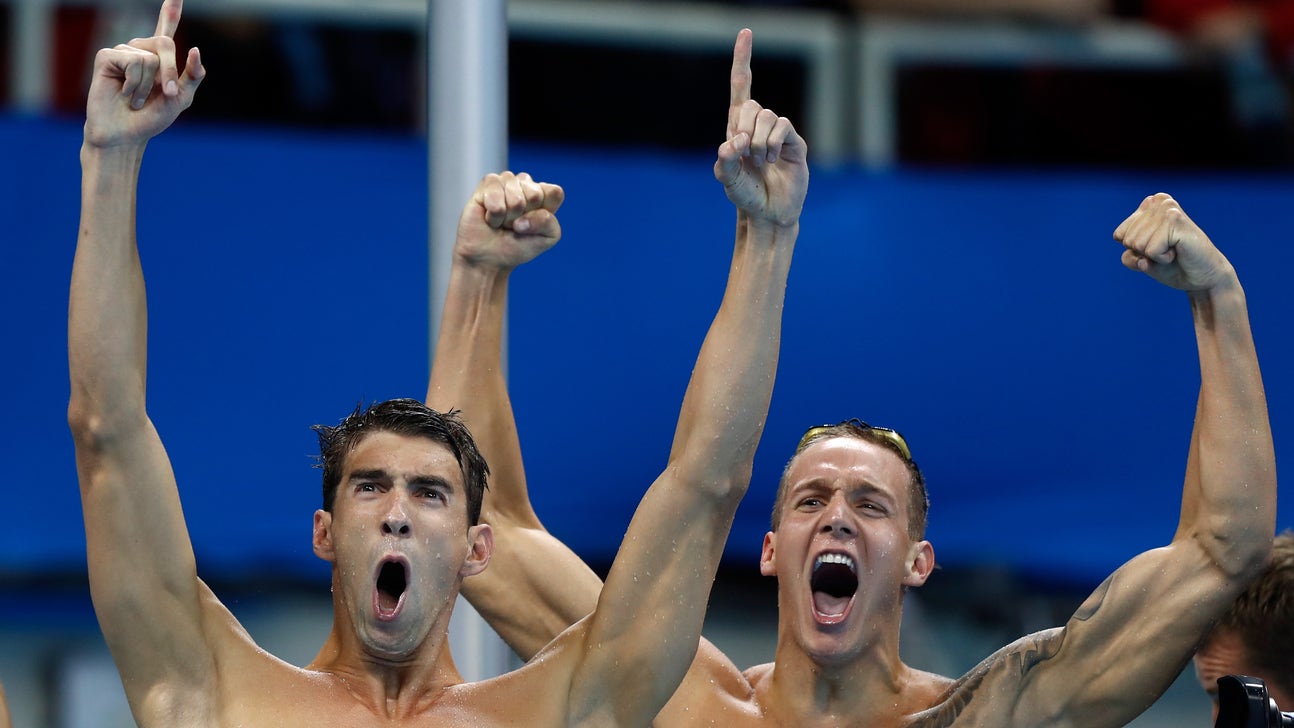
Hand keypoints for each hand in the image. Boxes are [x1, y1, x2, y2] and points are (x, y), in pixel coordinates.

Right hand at [84, 0, 203, 149]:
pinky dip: (135, 84)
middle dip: (170, 72)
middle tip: (166, 95)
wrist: (126, 135)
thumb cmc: (151, 118)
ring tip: (137, 98)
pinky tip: (125, 94)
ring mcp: (122, 52)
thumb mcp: (181, 98)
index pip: (166, 28)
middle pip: (165, 43)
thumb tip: (195, 50)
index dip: (170, 11)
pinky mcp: (106, 57)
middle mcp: (140, 50)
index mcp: (159, 58)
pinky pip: (133, 62)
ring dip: (149, 85)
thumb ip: (192, 76)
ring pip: (150, 57)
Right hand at [454, 172, 564, 270]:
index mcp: (545, 194)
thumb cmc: (518, 246)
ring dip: (507, 218)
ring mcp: (507, 181)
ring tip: (502, 222)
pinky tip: (490, 217)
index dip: (543, 214)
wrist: (490, 259)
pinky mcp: (488, 183)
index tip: (533, 226)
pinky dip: (494, 214)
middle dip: (523, 217)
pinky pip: (495, 195)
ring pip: (515, 197)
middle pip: (535, 195)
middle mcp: (526, 183)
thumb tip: (521, 213)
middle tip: (514, 226)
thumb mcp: (547, 238)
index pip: (554, 192)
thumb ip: (548, 222)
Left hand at [713, 29, 808, 227]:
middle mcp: (758, 125)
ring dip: (758, 140)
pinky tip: (771, 160)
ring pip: (767, 115)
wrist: (768, 213)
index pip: (741, 87)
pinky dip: (773, 143)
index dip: (743, 60)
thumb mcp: (727, 179)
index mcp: (738, 128)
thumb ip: (725, 160)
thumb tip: (733, 141)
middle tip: (744, 152)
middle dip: (743, 126)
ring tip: (760, 161)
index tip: (746, 33)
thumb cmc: (745, 195)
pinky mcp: (794, 142)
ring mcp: (778, 133)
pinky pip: (783, 126)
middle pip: (750, 103)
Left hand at [1113, 193, 1234, 291]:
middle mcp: (1159, 201)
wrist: (1204, 277)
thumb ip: (1129, 256)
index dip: (1136, 251)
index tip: (1157, 248)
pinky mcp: (1175, 220)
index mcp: (1149, 205)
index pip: (1119, 235)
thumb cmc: (1173, 266)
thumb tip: (1140, 256)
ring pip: (1137, 244)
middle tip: (1168, 251)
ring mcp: (1168, 209)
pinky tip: (1178, 253)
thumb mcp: (1142, 261)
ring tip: (1174, 251)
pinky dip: (1162, 258)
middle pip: (1127, 240)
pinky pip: (1150, 250)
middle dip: (1145, 253)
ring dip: (1154, 255)